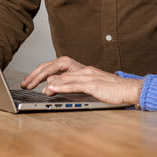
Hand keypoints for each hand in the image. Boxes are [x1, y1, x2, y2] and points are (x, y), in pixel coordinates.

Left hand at [22, 57, 142, 105]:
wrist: (130, 90)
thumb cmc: (112, 91)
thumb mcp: (89, 87)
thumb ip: (72, 84)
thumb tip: (53, 84)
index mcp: (82, 69)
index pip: (57, 66)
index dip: (42, 71)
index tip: (29, 78)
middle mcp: (84, 69)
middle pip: (57, 67)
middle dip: (39, 73)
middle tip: (26, 82)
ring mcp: (89, 75)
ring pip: (64, 75)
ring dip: (48, 81)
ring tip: (35, 87)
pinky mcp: (94, 84)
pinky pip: (74, 84)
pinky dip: (61, 86)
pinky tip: (51, 89)